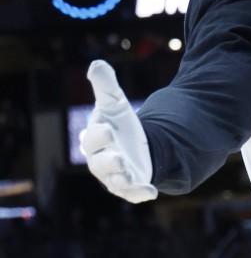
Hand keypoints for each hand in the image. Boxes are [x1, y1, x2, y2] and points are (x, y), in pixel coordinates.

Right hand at [80, 60, 157, 202]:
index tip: (108, 128)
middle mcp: (100, 162)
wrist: (136, 147)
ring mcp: (115, 177)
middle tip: (120, 157)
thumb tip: (96, 63)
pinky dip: (140, 194)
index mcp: (93, 141)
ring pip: (115, 181)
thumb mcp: (115, 104)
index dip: (98, 135)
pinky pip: (133, 194)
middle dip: (109, 161)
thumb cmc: (119, 125)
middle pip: (100, 164)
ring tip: (131, 174)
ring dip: (123, 179)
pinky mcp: (130, 188)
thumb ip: (106, 86)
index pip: (91, 139)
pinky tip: (152, 192)